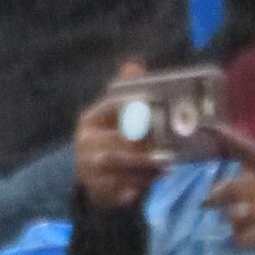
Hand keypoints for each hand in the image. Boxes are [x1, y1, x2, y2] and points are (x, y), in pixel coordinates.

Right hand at [74, 69, 177, 212]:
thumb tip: (134, 65)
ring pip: (117, 163)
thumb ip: (126, 95)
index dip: (134, 106)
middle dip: (143, 142)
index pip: (112, 107)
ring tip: (167, 165)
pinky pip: (117, 188)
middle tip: (169, 144)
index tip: (157, 106)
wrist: (93, 180)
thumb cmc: (112, 143)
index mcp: (91, 120)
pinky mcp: (97, 189)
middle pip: (116, 139)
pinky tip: (153, 182)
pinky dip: (136, 186)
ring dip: (144, 164)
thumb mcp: (115, 119)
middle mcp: (86, 142)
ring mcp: (88, 167)